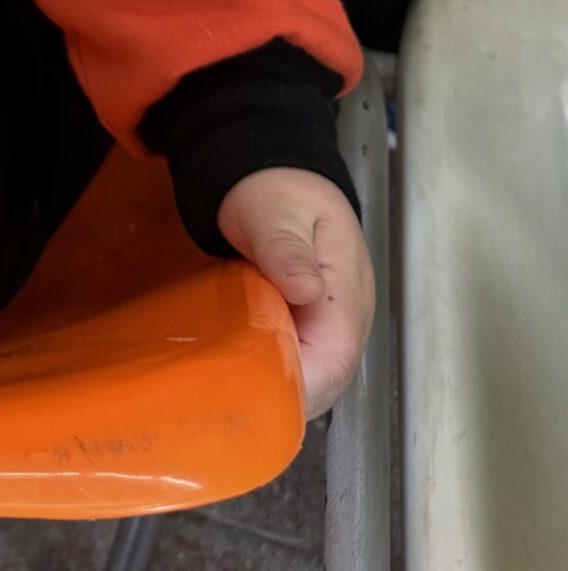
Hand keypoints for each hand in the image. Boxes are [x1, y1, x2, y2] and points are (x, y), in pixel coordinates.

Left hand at [218, 166, 373, 418]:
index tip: (252, 389)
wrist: (275, 175)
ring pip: (308, 378)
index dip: (297, 386)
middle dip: (279, 396)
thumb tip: (306, 290)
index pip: (333, 363)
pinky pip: (294, 362)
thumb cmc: (275, 192)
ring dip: (272, 386)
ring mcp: (327, 327)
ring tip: (225, 383)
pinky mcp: (307, 327)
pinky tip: (236, 367)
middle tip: (224, 392)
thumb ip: (286, 249)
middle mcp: (344, 321)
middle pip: (322, 383)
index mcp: (346, 296)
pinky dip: (268, 369)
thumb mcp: (274, 211)